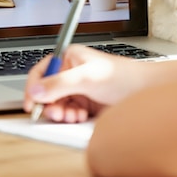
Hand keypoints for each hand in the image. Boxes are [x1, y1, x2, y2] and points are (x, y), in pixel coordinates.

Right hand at [24, 44, 143, 122]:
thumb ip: (59, 84)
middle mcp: (71, 74)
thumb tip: (35, 91)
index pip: (41, 73)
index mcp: (68, 58)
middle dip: (50, 105)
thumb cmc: (123, 77)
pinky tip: (81, 117)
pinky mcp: (85, 105)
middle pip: (46, 93)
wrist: (146, 93)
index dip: (33, 88)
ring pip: (57, 105)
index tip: (31, 104)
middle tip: (57, 114)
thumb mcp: (88, 78)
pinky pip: (68, 114)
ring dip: (62, 113)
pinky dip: (71, 118)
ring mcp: (78, 90)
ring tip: (73, 115)